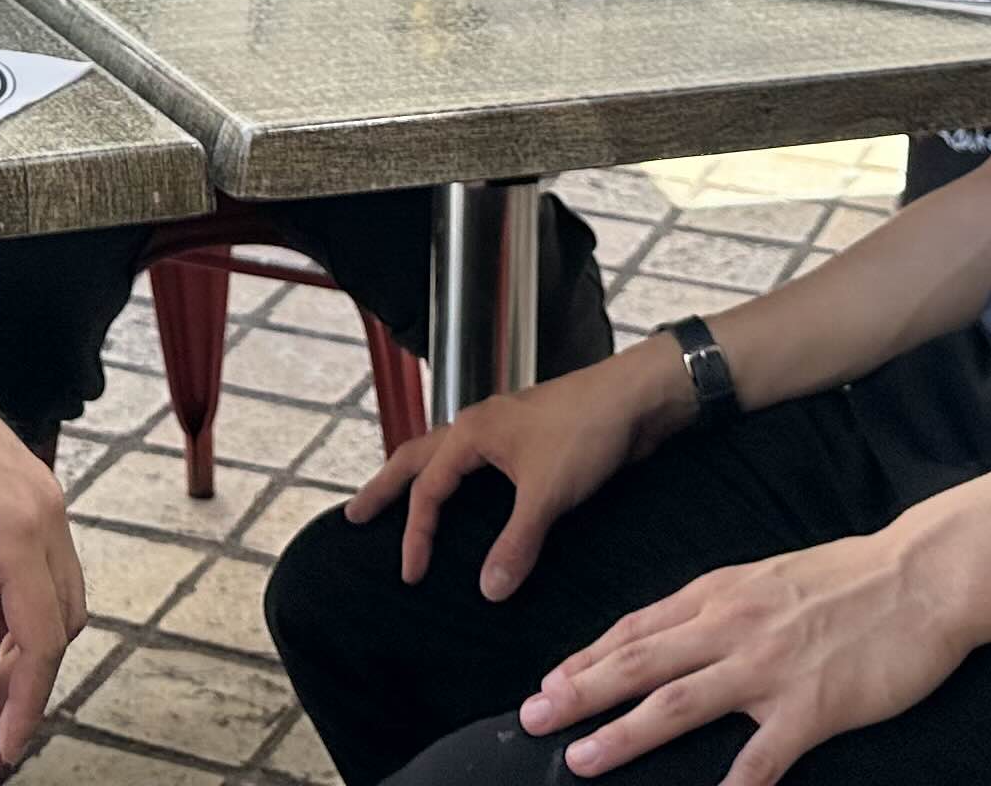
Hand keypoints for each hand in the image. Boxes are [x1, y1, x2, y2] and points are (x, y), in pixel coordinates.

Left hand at [0, 292, 84, 773]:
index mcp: (18, 529)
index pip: (41, 640)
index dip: (26, 702)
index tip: (2, 747)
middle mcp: (48, 514)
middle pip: (58, 627)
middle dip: (22, 685)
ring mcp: (47, 499)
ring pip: (57, 600)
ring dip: (21, 649)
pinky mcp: (35, 492)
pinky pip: (42, 569)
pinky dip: (18, 610)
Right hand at [344, 342, 676, 599]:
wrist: (635, 399)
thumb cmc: (586, 433)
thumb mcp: (548, 494)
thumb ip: (516, 543)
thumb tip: (487, 591)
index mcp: (472, 433)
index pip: (427, 489)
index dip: (415, 534)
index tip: (410, 574)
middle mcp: (479, 426)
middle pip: (417, 457)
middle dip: (384, 487)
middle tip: (355, 515)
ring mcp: (504, 431)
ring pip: (446, 455)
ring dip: (420, 478)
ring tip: (399, 500)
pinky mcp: (530, 440)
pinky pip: (478, 464)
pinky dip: (459, 482)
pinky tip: (470, 500)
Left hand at [520, 530, 977, 785]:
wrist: (921, 577)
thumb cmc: (849, 578)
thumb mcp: (768, 577)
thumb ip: (719, 606)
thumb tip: (673, 633)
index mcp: (720, 594)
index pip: (636, 628)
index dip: (586, 658)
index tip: (547, 682)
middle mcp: (732, 627)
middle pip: (638, 663)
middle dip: (579, 691)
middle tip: (534, 717)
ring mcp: (769, 667)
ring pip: (678, 704)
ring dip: (624, 733)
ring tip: (582, 758)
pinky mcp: (811, 706)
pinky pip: (759, 758)